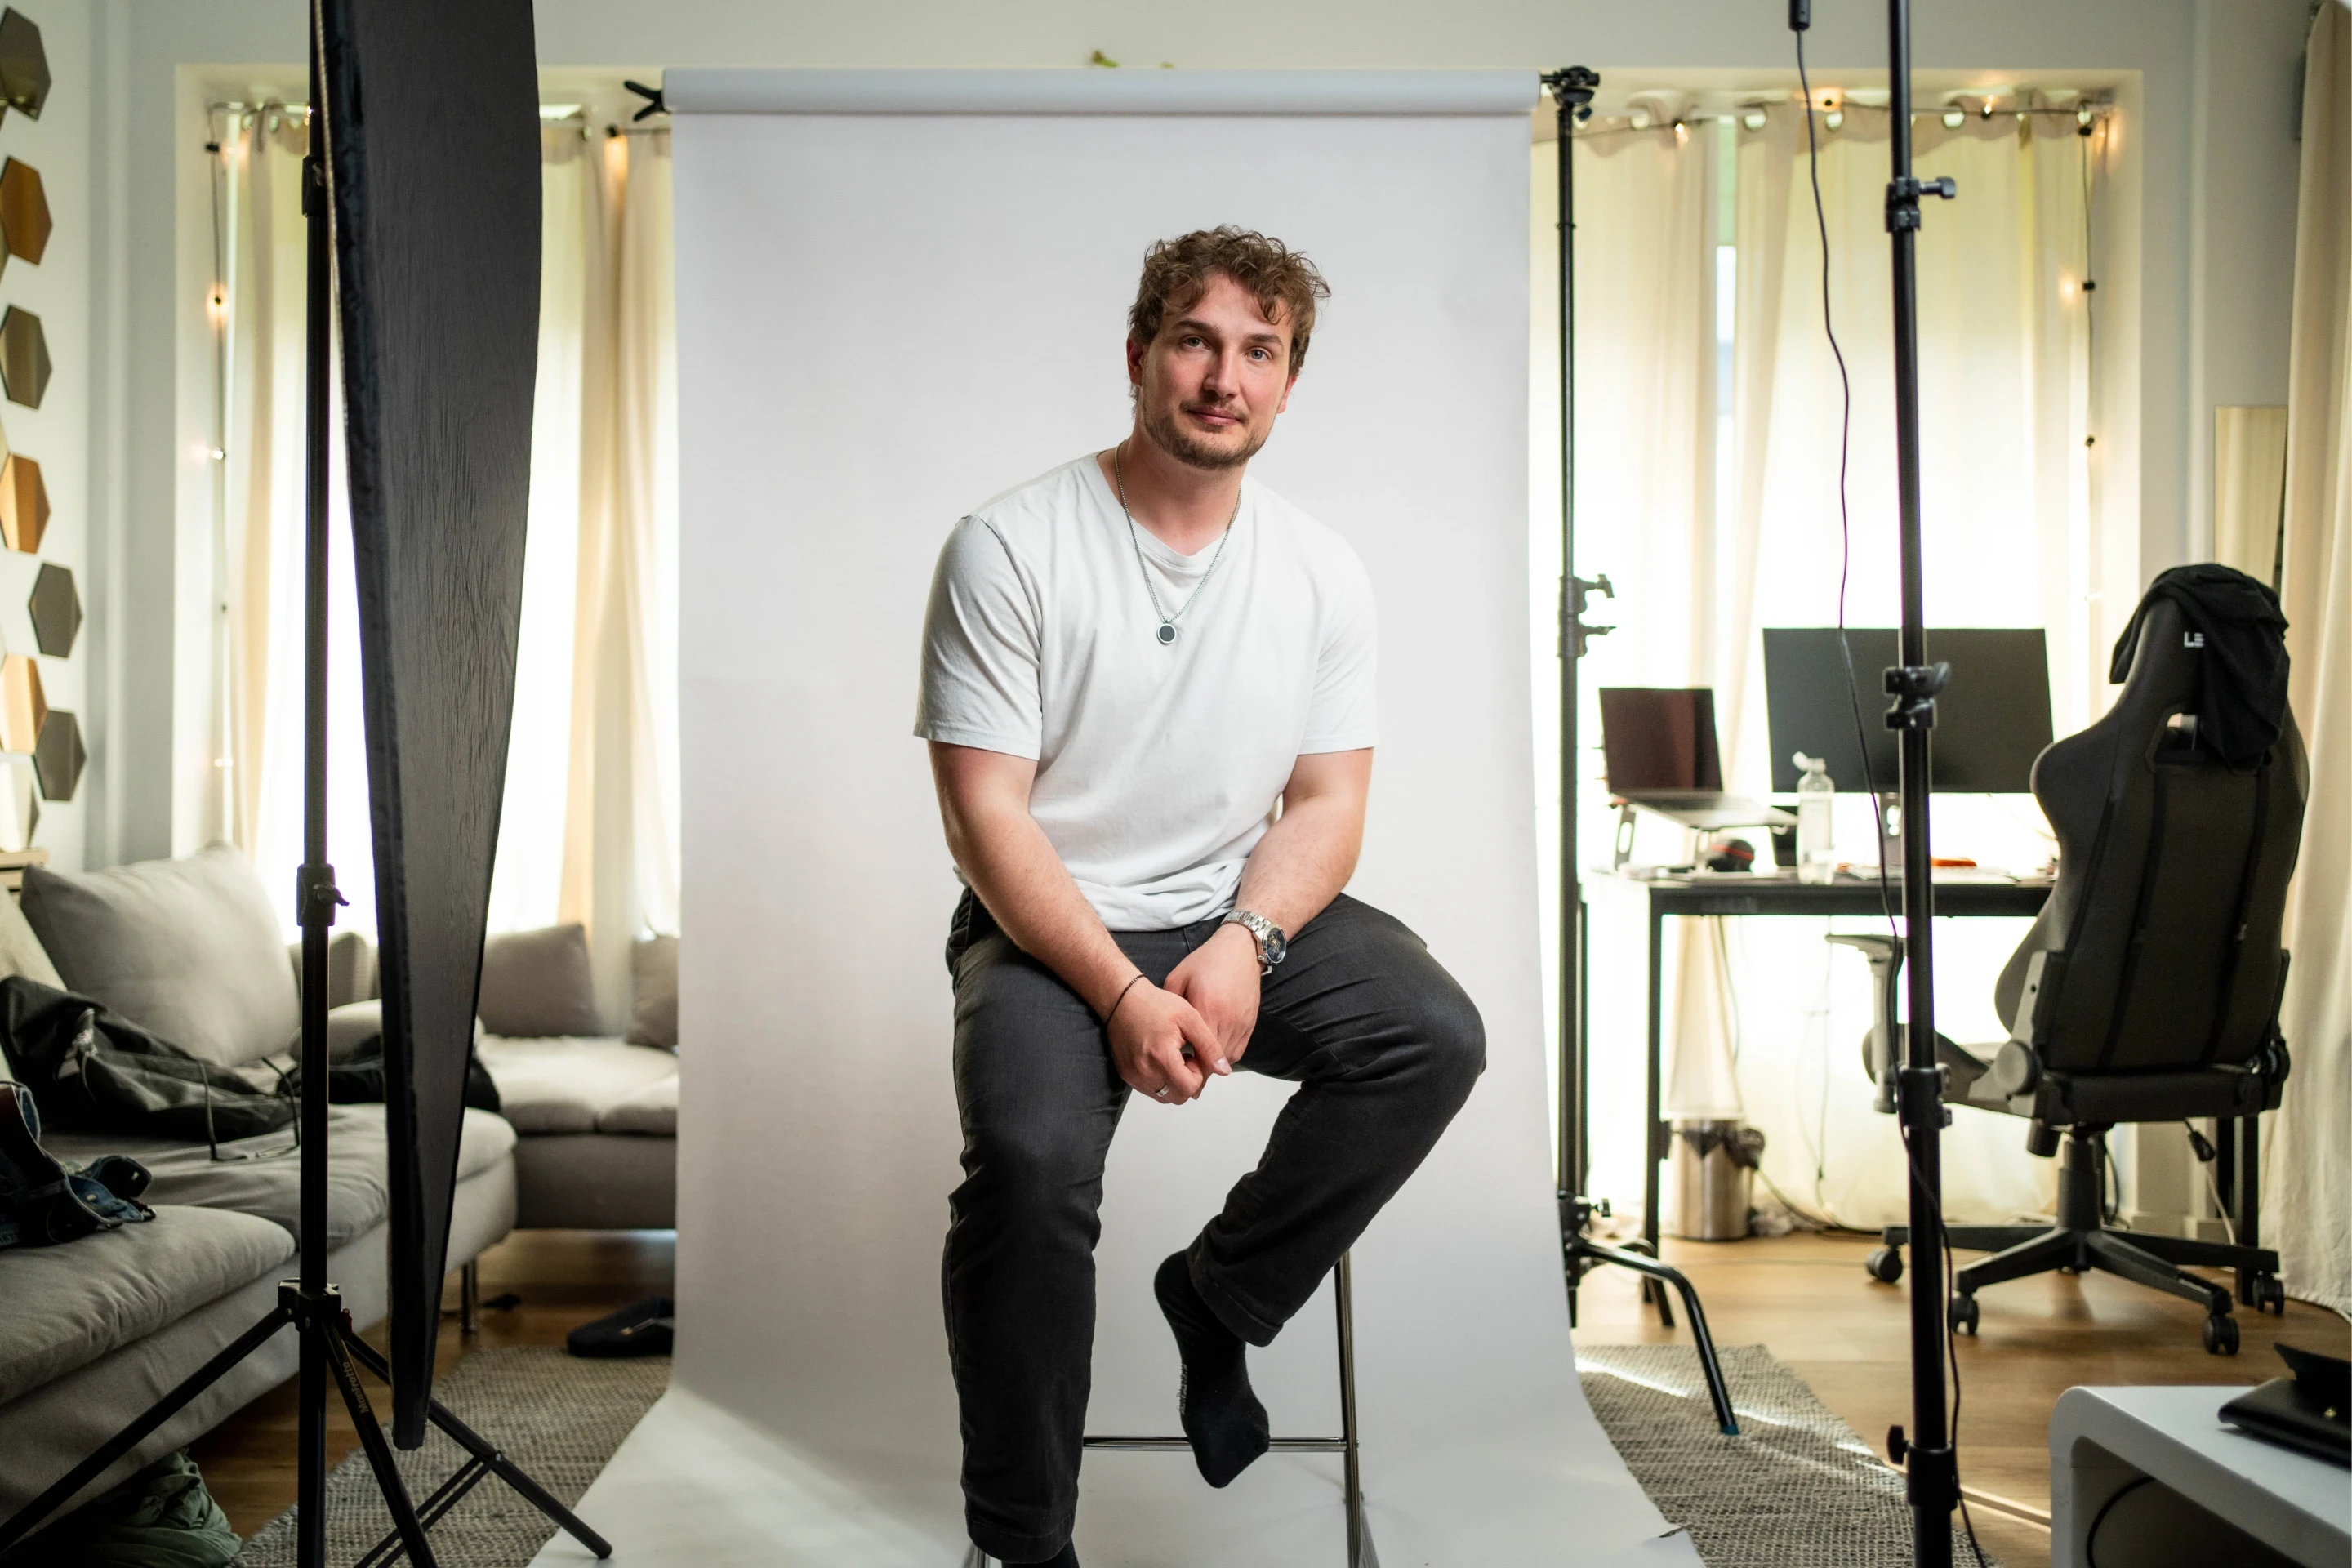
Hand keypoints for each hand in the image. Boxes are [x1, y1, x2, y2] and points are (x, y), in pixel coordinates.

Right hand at [1107, 981, 1220, 1104]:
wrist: (1122, 999)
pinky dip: (1160, 1081)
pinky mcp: (1126, 1075)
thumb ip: (1209, 1047)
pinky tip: (1160, 1060)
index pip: (1189, 1088)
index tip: (1192, 1055)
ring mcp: (1133, 1076)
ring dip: (1173, 1084)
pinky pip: (1149, 1090)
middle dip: (1187, 1082)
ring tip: (1172, 1058)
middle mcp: (1144, 1072)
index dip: (1197, 1075)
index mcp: (1162, 1057)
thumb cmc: (1156, 1004)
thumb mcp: (1190, 1018)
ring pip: (1164, 1097)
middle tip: (1184, 1058)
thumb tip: (1224, 1070)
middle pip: (1177, 1098)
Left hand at [1162, 924, 1260, 1072]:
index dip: (1186, 1065)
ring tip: (1197, 1068)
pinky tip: (1212, 1055)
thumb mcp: (1179, 977)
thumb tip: (1163, 1027)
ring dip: (1212, 1066)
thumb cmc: (1208, 961)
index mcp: (1206, 1008)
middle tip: (1184, 1077)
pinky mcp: (1250, 1025)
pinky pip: (1237, 1051)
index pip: (1196, 1049)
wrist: (1241, 950)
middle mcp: (1226, 1020)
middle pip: (1212, 1060)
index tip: (1175, 1070)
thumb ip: (1170, 1004)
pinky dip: (1225, 1058)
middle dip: (1198, 1071)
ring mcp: (1240, 1024)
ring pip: (1226, 1059)